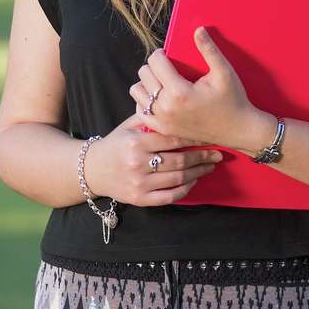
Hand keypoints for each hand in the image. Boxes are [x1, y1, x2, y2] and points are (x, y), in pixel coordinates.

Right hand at [85, 111, 224, 206]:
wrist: (90, 170)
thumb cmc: (114, 144)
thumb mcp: (127, 127)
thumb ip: (150, 119)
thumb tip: (175, 109)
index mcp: (136, 142)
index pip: (172, 139)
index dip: (193, 137)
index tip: (208, 135)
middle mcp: (137, 163)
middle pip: (179, 160)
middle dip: (202, 156)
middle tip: (218, 153)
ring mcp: (139, 183)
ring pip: (178, 179)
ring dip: (198, 172)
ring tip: (210, 166)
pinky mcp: (140, 198)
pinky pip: (170, 196)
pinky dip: (185, 189)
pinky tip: (194, 181)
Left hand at [131, 26, 265, 149]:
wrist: (239, 131)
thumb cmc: (233, 100)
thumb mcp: (224, 73)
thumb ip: (209, 50)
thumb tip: (198, 29)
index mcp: (179, 92)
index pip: (155, 61)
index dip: (160, 53)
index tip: (168, 54)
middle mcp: (166, 107)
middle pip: (144, 74)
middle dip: (154, 66)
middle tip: (167, 67)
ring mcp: (162, 120)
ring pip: (137, 91)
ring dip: (147, 83)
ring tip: (162, 81)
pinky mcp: (163, 129)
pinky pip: (140, 110)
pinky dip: (145, 101)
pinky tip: (159, 97)